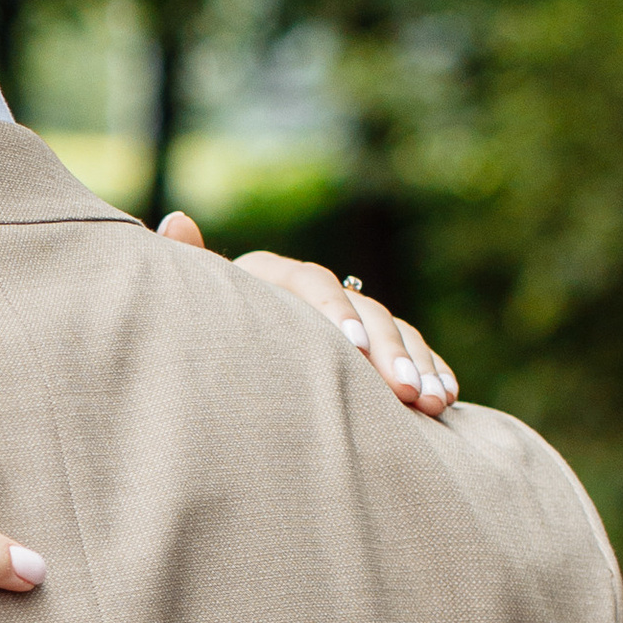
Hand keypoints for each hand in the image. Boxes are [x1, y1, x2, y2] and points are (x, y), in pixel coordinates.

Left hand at [156, 211, 457, 414]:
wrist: (217, 358)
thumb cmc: (200, 333)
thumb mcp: (196, 303)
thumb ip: (191, 268)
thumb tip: (177, 219)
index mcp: (273, 275)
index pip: (311, 284)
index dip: (334, 312)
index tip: (352, 347)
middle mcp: (317, 291)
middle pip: (364, 309)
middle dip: (388, 351)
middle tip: (402, 391)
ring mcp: (351, 316)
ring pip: (395, 331)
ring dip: (417, 365)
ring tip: (431, 403)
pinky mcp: (376, 345)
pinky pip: (415, 351)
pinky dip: (432, 371)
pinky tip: (446, 398)